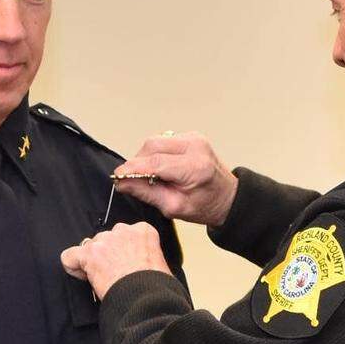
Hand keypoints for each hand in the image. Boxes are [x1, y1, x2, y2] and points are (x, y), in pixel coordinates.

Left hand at [60, 221, 171, 299]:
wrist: (146, 296)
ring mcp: (104, 240)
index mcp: (143, 231)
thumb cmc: (156, 285)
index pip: (126, 235)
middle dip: (107, 255)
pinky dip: (73, 267)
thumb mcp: (160, 263)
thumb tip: (141, 266)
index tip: (126, 266)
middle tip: (114, 273)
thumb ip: (147, 255)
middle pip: (106, 239)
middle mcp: (123, 230)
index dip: (122, 252)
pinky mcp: (89, 254)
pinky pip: (69, 256)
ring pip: (89, 246)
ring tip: (103, 279)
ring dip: (92, 261)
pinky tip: (84, 277)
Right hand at [112, 133, 237, 227]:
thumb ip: (147, 192)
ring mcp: (194, 138)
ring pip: (155, 141)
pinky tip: (161, 168)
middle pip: (152, 146)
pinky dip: (155, 153)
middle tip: (134, 180)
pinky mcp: (191, 136)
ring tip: (151, 176)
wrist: (227, 198)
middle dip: (137, 163)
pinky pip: (163, 140)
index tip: (117, 177)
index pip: (154, 162)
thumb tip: (122, 182)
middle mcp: (195, 147)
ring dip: (145, 157)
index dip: (132, 169)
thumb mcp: (174, 207)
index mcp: (194, 167)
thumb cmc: (205, 206)